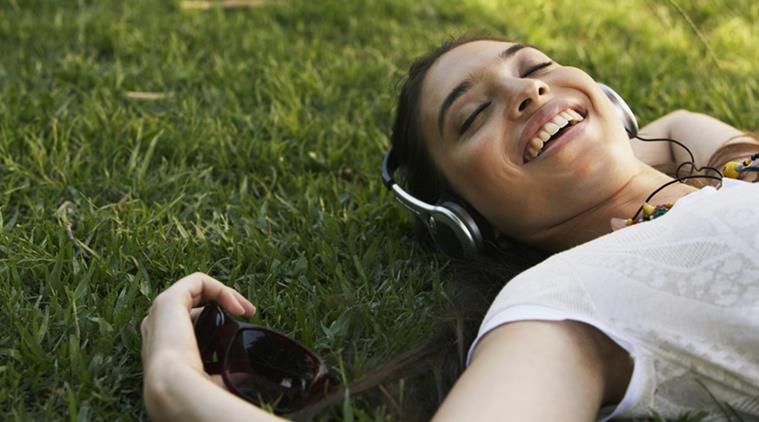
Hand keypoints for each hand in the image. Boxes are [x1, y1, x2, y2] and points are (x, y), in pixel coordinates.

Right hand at [141, 272, 256, 418]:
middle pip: (195, 303)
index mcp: (163, 344)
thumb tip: (242, 377)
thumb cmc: (189, 389)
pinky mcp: (168, 299)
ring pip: (197, 290)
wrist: (173, 387)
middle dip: (224, 302)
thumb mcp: (209, 379)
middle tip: (248, 312)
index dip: (219, 318)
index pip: (191, 321)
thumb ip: (219, 373)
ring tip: (246, 308)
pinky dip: (220, 288)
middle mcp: (157, 325)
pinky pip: (198, 281)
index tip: (243, 324)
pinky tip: (235, 305)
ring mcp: (160, 311)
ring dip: (225, 294)